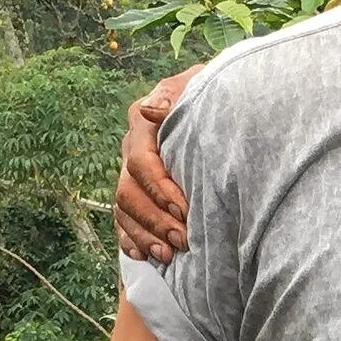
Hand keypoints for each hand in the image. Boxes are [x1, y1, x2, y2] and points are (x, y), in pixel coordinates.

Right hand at [115, 70, 201, 262]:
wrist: (218, 104)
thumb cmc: (213, 95)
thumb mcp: (199, 84)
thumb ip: (177, 95)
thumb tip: (151, 109)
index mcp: (143, 124)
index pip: (141, 162)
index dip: (160, 189)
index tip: (185, 210)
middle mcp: (131, 149)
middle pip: (129, 192)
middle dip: (155, 219)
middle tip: (183, 239)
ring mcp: (131, 173)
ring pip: (124, 210)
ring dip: (144, 235)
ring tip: (168, 254)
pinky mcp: (137, 193)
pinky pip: (123, 222)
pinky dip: (132, 240)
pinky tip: (146, 256)